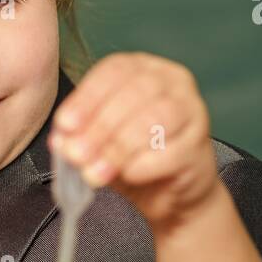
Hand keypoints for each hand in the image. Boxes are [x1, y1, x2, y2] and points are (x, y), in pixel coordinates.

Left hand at [48, 52, 220, 231]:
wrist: (169, 193)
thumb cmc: (132, 156)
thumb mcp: (98, 141)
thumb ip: (79, 135)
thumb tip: (61, 140)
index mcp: (143, 68)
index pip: (114, 71)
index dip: (86, 98)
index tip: (65, 125)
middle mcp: (172, 81)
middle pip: (134, 93)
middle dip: (99, 127)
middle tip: (76, 155)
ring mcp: (192, 111)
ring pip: (155, 118)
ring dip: (119, 147)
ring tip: (95, 172)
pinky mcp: (199, 146)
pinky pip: (171, 151)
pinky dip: (143, 165)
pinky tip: (128, 175)